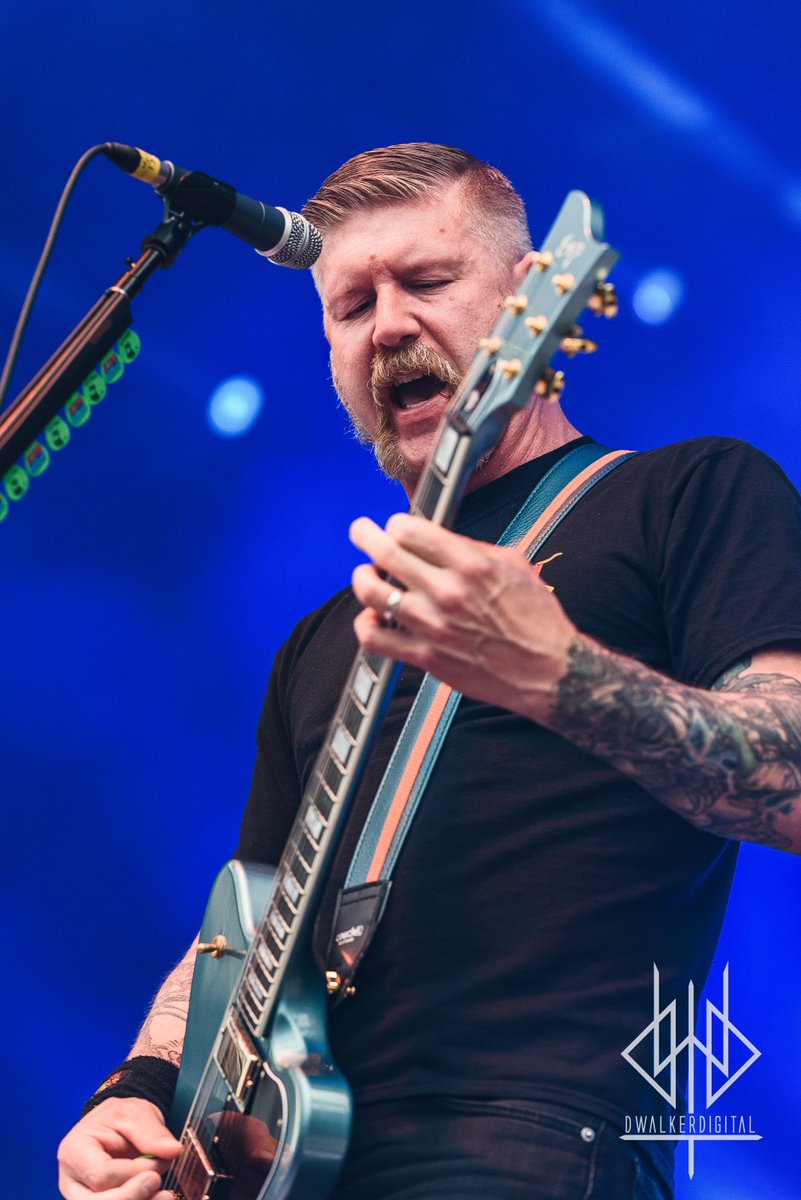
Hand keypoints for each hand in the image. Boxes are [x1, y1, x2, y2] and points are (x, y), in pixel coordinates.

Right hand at [57, 1098, 180, 1199]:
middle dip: (133, 1198)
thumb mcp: (134, 1112)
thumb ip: (152, 1133)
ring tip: (166, 1196)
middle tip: (162, 1189)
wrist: (115, 1126)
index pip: (101, 1175)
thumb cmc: (118, 1117)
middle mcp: (72, 1182)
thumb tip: (174, 1150)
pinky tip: (157, 1198)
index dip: (133, 1174)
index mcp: (74, 1152)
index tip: (159, 1163)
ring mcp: (82, 1198)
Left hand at [349, 513, 575, 719]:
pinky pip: (375, 638)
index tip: (395, 526)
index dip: (396, 524)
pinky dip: (365, 625)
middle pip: (385, 553)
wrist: (550, 671)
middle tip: (360, 531)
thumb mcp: (514, 565)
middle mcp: (447, 592)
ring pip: (372, 593)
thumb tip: (437, 539)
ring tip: (365, 575)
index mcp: (471, 564)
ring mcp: (433, 626)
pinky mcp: (426, 657)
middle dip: (365, 535)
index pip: (411, 530)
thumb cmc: (537, 618)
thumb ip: (473, 547)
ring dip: (362, 578)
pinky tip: (372, 618)